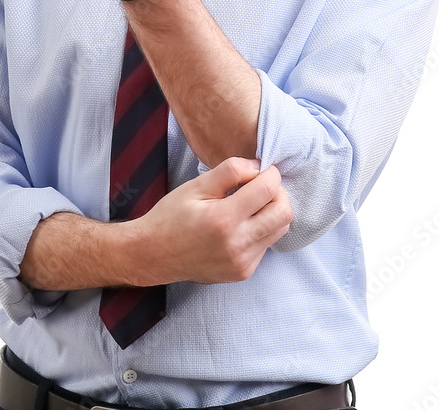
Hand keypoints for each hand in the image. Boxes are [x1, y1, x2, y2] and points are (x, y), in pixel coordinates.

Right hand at [136, 157, 292, 284]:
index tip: (261, 169)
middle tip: (260, 185)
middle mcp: (237, 245)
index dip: (270, 173)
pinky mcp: (243, 273)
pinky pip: (266, 245)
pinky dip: (261, 229)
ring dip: (272, 211)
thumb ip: (230, 171)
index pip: (268, 190)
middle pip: (284, 213)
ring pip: (280, 230)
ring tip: (250, 204)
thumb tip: (258, 166)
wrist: (154, 254)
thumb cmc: (172, 216)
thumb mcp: (197, 185)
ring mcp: (242, 263)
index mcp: (224, 219)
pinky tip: (241, 224)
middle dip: (278, 193)